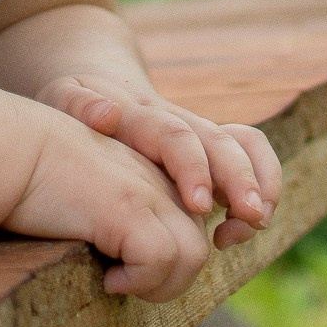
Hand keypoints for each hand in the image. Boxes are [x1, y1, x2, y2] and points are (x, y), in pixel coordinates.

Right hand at [5, 110, 210, 302]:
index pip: (196, 218)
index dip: (186, 255)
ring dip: (159, 284)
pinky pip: (160, 258)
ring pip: (192, 255)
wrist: (2, 149)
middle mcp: (158, 176)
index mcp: (150, 172)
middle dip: (172, 278)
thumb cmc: (32, 180)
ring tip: (118, 282)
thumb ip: (119, 215)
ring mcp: (147, 189)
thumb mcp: (91, 193)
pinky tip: (106, 278)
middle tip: (127, 285)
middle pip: (197, 243)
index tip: (157, 278)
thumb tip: (125, 265)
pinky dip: (139, 281)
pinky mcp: (128, 204)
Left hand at [36, 75, 281, 250]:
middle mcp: (180, 122)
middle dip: (243, 180)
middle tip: (252, 218)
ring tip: (253, 226)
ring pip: (247, 146)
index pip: (176, 136)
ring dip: (262, 184)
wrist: (100, 91)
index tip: (200, 206)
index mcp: (143, 115)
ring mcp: (200, 136)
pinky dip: (258, 193)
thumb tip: (107, 113)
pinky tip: (228, 236)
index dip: (193, 169)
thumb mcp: (63, 98)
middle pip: (222, 141)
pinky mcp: (212, 154)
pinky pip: (252, 161)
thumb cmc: (76, 108)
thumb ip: (77, 104)